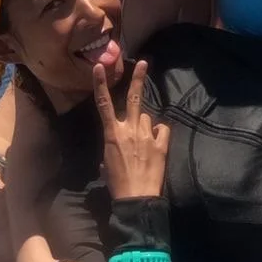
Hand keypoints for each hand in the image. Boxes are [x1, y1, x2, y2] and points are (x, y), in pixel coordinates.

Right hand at [94, 58, 170, 200]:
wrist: (136, 198)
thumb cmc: (116, 182)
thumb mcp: (106, 162)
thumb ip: (112, 147)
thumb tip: (116, 146)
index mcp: (113, 134)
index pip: (104, 104)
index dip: (100, 84)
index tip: (99, 67)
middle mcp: (130, 130)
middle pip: (135, 99)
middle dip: (139, 79)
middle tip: (144, 63)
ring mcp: (148, 136)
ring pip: (148, 118)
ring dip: (146, 125)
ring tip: (144, 143)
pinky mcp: (162, 144)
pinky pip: (162, 130)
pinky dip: (159, 134)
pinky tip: (156, 144)